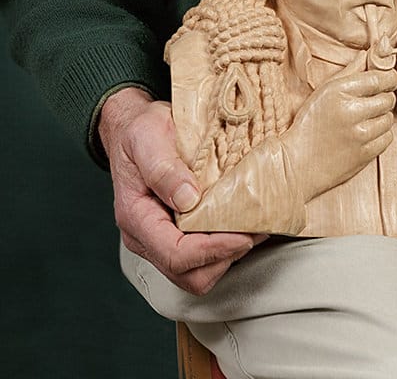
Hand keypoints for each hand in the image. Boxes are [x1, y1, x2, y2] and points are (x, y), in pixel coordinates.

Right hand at [99, 88, 259, 294]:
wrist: (134, 128)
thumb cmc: (139, 130)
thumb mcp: (147, 138)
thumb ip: (163, 169)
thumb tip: (188, 199)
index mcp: (137, 218)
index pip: (174, 255)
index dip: (212, 251)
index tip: (242, 236)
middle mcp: (147, 238)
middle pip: (189, 276)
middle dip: (225, 259)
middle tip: (255, 233)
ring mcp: (162, 239)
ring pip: (199, 272)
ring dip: (229, 256)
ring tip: (255, 228)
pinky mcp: (178, 233)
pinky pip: (203, 256)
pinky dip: (227, 247)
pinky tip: (244, 224)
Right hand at [281, 67, 396, 200]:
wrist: (297, 164)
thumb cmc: (308, 124)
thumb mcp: (323, 91)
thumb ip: (349, 71)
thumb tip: (367, 54)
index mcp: (339, 92)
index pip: (379, 79)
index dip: (388, 78)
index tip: (386, 81)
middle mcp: (352, 112)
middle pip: (388, 98)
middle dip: (383, 98)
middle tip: (371, 102)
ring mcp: (360, 135)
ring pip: (389, 118)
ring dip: (381, 117)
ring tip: (365, 120)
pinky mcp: (365, 154)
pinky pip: (387, 138)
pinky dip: (381, 135)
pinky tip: (366, 134)